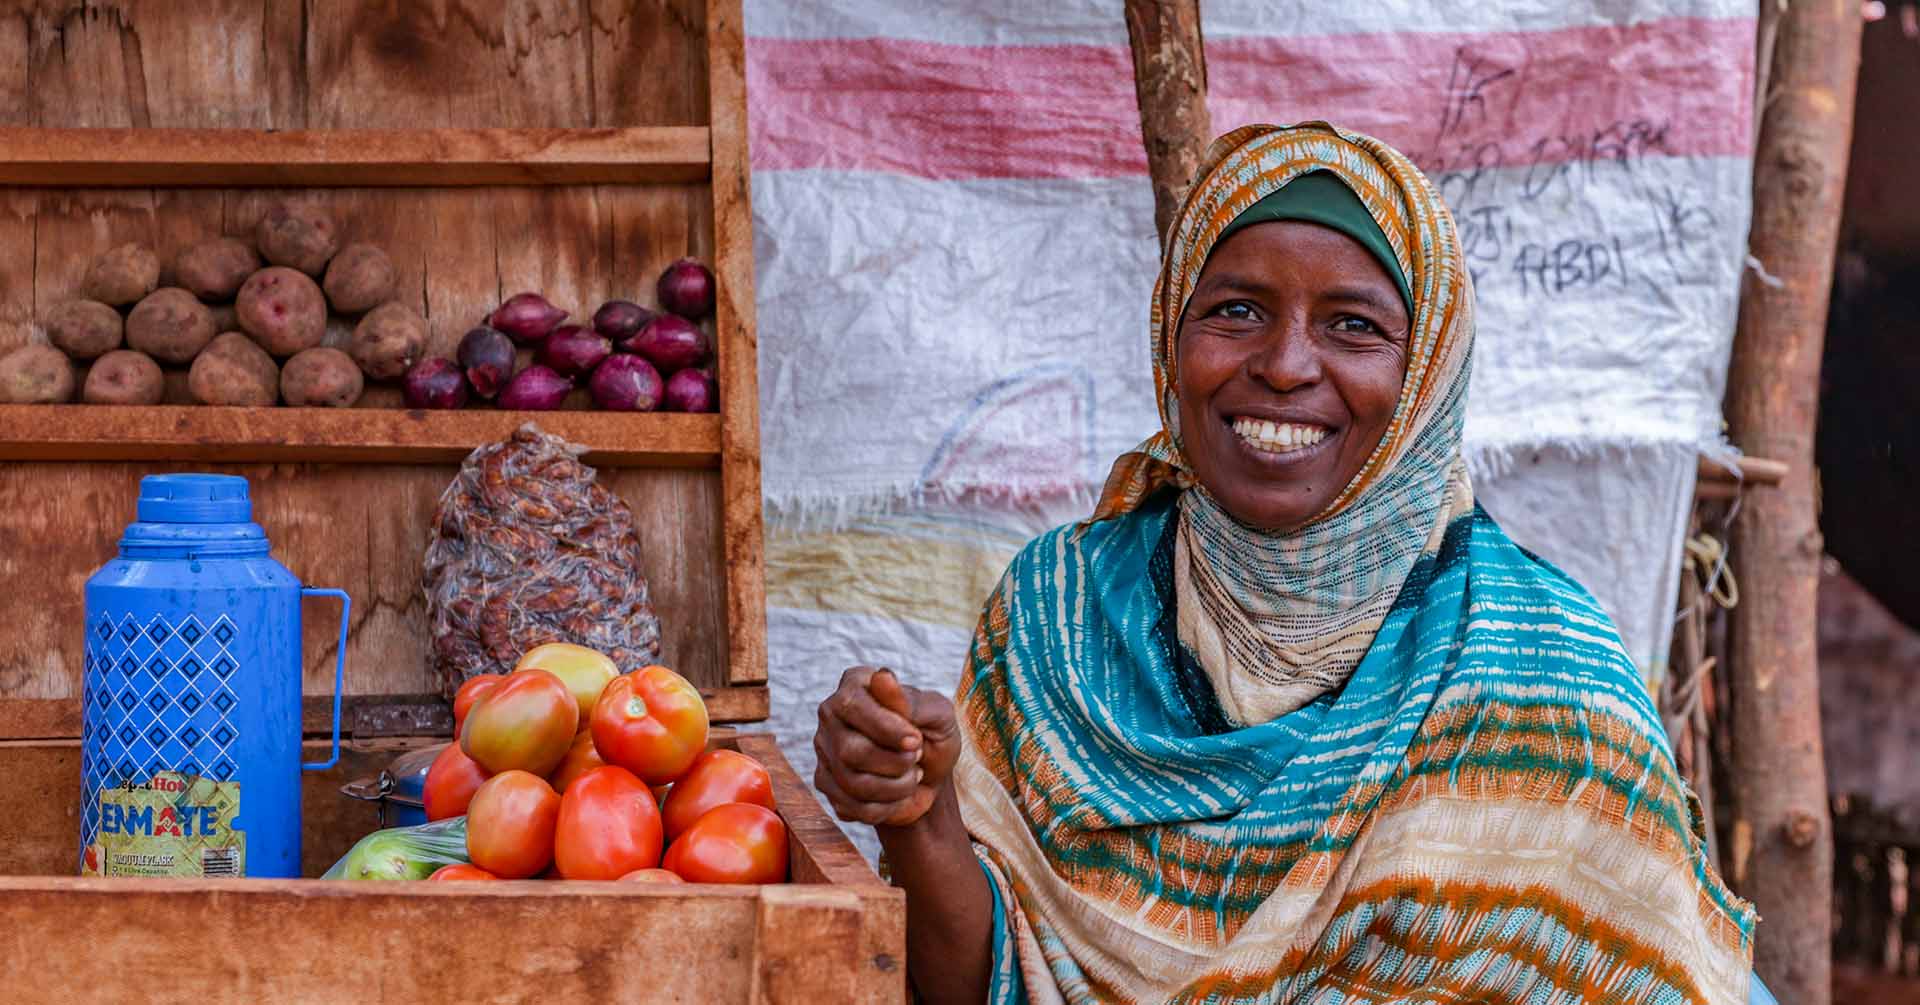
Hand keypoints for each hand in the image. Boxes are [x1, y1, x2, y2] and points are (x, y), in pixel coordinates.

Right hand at [813, 666, 960, 827]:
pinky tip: (897, 794)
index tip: (916, 741)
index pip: (853, 706)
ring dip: (895, 788)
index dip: (886, 729)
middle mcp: (831, 714)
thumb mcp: (937, 715)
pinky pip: (850, 806)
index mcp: (856, 684)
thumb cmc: (933, 735)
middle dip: (894, 764)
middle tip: (916, 758)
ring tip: (912, 776)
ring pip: (851, 783)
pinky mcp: (825, 782)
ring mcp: (824, 748)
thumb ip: (911, 700)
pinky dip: (885, 807)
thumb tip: (882, 677)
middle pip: (850, 751)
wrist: (929, 775)